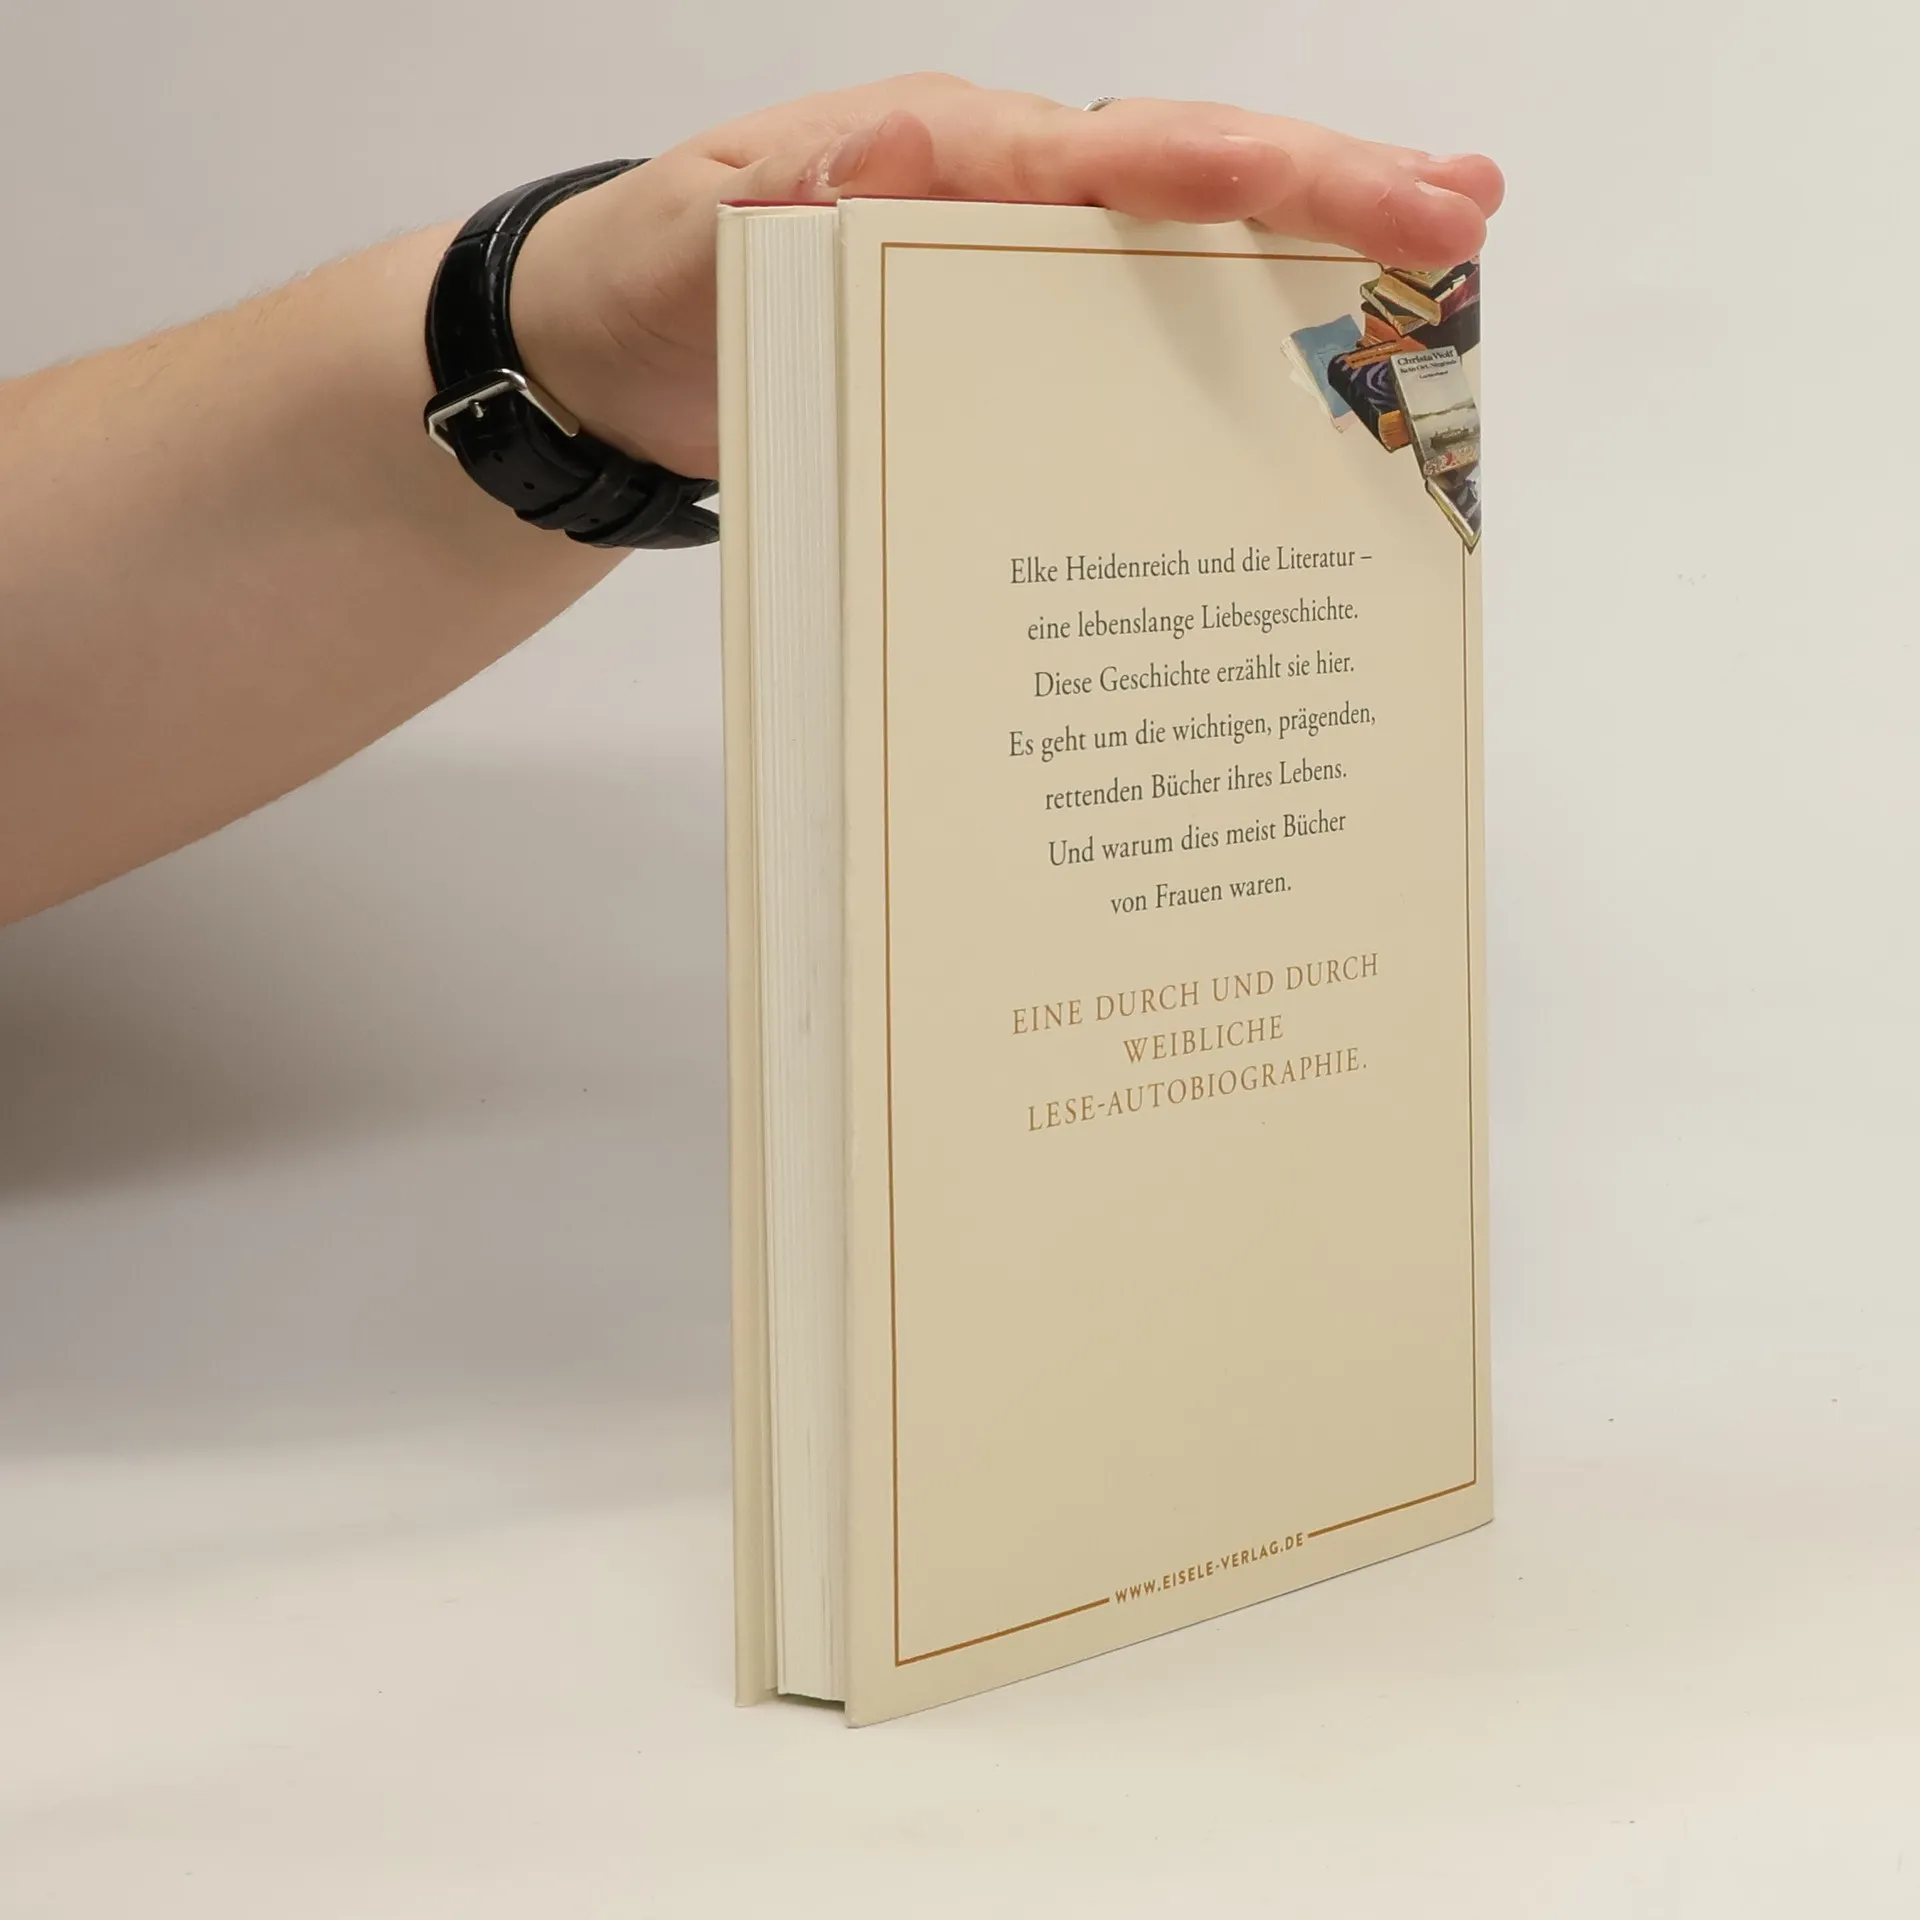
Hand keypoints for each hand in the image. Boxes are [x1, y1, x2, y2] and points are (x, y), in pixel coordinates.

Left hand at [512, 74, 1503, 479]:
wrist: (611, 358)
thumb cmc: (653, 285)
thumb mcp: (693, 241)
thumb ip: (786, 206)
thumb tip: (909, 153)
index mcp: (941, 158)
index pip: (1102, 154)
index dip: (1220, 170)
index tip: (1326, 184)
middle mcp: (1002, 201)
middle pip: (1187, 185)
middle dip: (1328, 198)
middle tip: (1464, 215)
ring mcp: (1016, 277)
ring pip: (1183, 262)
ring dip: (1309, 271)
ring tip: (1438, 278)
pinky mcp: (1010, 354)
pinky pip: (1132, 348)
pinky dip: (1227, 358)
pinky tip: (1304, 398)